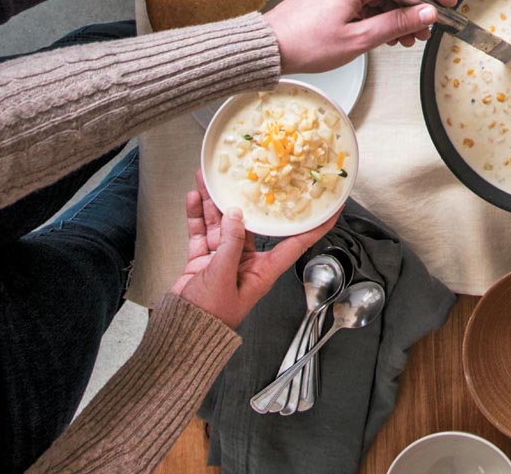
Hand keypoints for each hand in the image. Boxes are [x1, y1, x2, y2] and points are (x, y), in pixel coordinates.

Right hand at [170, 173, 334, 329]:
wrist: (178, 335)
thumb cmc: (208, 319)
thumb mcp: (223, 277)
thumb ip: (230, 244)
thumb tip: (236, 215)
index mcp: (263, 271)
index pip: (297, 243)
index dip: (315, 226)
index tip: (332, 207)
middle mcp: (247, 263)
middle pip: (250, 225)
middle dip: (244, 200)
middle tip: (244, 175)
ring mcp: (223, 261)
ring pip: (222, 224)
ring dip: (214, 202)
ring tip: (208, 180)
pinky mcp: (203, 261)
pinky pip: (201, 233)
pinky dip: (197, 216)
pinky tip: (195, 198)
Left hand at [265, 0, 457, 74]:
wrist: (270, 48)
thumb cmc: (305, 43)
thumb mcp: (359, 39)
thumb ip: (397, 24)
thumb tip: (425, 14)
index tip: (447, 2)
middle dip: (415, 8)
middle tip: (428, 29)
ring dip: (398, 15)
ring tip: (409, 38)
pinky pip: (367, 0)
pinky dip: (381, 16)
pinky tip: (388, 34)